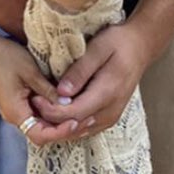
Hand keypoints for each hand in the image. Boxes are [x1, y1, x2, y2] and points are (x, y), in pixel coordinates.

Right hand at [0, 31, 79, 147]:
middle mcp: (14, 116)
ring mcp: (15, 110)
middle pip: (42, 134)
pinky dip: (52, 113)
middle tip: (87, 119)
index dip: (60, 132)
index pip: (41, 135)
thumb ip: (48, 90)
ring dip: (59, 122)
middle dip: (65, 130)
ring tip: (81, 113)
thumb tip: (68, 104)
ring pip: (40, 125)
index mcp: (15, 112)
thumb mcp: (31, 71)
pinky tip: (66, 105)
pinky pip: (37, 114)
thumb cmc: (5, 57)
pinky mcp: (17, 102)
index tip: (77, 121)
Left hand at [30, 18, 151, 136]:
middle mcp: (110, 111)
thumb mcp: (98, 48)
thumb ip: (80, 71)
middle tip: (33, 102)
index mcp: (107, 93)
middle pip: (75, 126)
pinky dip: (69, 123)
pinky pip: (86, 128)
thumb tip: (61, 92)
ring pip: (80, 131)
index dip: (52, 110)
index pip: (74, 112)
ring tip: (41, 106)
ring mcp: (111, 117)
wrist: (140, 47)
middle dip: (51, 119)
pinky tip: (57, 110)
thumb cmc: (118, 42)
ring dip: (59, 123)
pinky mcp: (109, 117)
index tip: (35, 97)